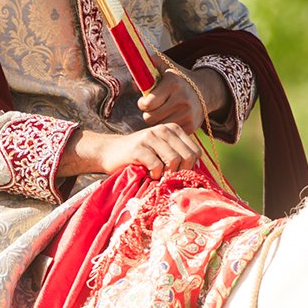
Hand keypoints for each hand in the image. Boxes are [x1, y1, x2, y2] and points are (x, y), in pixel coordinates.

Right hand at [65, 124, 203, 178]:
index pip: (195, 151)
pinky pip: (157, 165)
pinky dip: (155, 175)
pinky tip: (149, 174)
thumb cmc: (140, 156)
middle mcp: (163, 130)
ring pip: (174, 160)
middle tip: (169, 178)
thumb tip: (198, 171)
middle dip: (181, 172)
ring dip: (167, 174)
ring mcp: (150, 137)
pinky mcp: (138, 147)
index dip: (190, 167)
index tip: (179, 174)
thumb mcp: (162, 151)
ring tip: (159, 176)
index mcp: (173, 129)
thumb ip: (179, 155)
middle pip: (187, 156)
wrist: (108, 152)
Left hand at [138, 65, 216, 133]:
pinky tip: (171, 118)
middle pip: (150, 118)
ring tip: (163, 112)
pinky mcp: (192, 126)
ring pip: (158, 126)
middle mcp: (182, 99)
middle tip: (154, 108)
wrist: (205, 90)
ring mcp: (188, 114)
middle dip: (149, 113)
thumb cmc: (178, 78)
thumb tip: (133, 84)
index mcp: (173, 84)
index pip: (147, 104)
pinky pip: (169, 132)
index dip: (142, 103)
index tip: (146, 101)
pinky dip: (167, 127)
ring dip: (157, 121)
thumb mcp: (164, 65)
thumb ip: (145, 67)